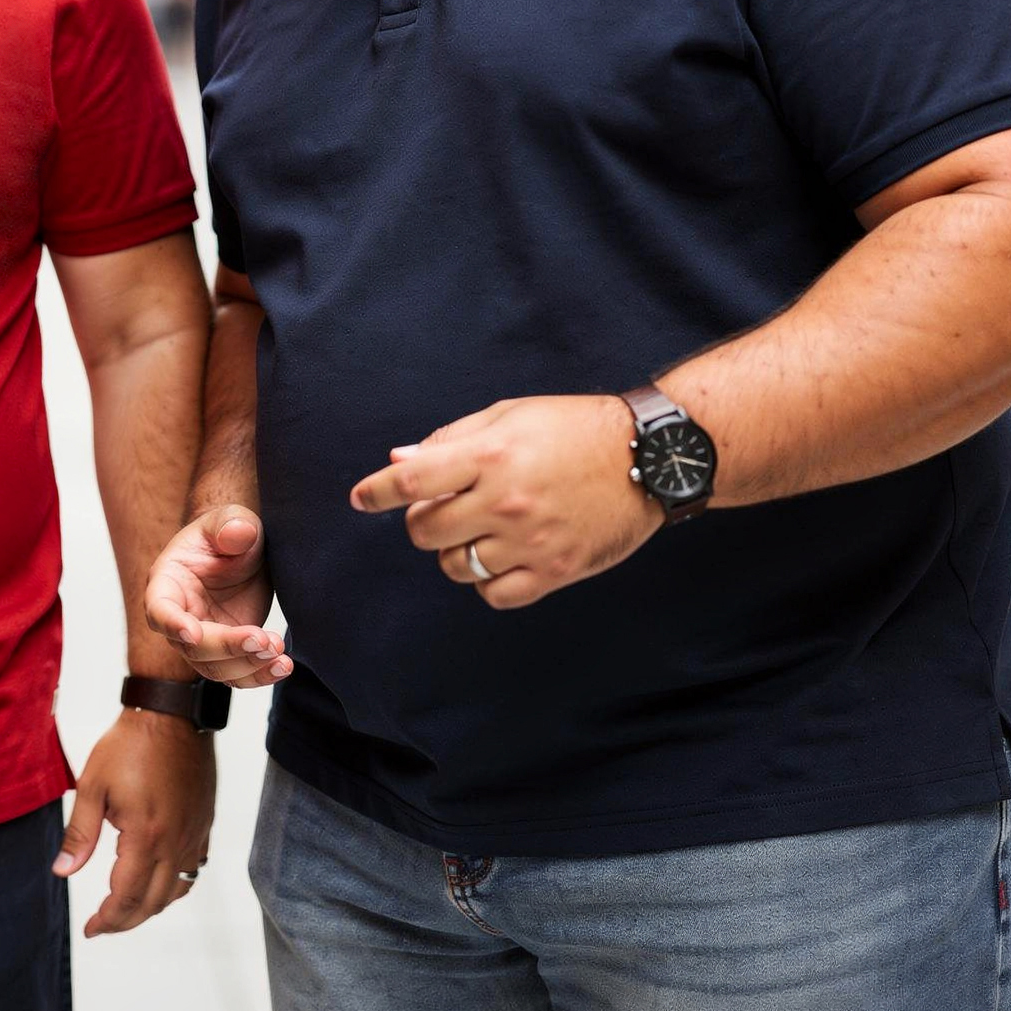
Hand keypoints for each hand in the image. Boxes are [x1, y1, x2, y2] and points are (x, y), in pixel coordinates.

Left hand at [52, 710, 214, 937]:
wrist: (171, 713)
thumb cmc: (131, 744)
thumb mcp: (93, 786)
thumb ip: (79, 834)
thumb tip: (63, 871)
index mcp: (145, 836)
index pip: (126, 897)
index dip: (107, 920)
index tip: (91, 929)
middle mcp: (175, 841)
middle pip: (153, 902)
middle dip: (126, 921)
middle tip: (103, 925)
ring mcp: (194, 833)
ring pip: (178, 889)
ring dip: (152, 906)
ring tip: (127, 908)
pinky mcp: (204, 822)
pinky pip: (194, 867)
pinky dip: (176, 885)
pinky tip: (159, 879)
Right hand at [143, 504, 289, 687]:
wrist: (246, 550)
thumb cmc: (229, 531)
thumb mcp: (232, 519)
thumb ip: (230, 523)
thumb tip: (237, 533)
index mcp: (167, 583)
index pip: (159, 609)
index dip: (172, 624)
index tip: (193, 634)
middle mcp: (180, 616)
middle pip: (192, 647)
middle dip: (227, 647)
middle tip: (262, 639)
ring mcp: (204, 637)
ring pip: (215, 668)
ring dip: (247, 665)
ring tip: (278, 651)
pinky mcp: (229, 651)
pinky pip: (238, 675)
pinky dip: (259, 675)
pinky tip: (282, 666)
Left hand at [350, 396, 663, 608]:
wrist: (649, 457)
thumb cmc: (574, 428)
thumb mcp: (509, 415)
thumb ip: (450, 439)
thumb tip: (399, 461)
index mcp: (490, 455)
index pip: (411, 481)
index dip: (376, 491)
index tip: (361, 498)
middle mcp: (505, 501)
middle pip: (424, 531)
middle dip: (421, 521)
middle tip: (442, 509)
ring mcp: (531, 541)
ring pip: (455, 566)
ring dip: (453, 551)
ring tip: (477, 531)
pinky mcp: (556, 570)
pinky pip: (495, 594)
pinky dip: (487, 582)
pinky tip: (499, 558)